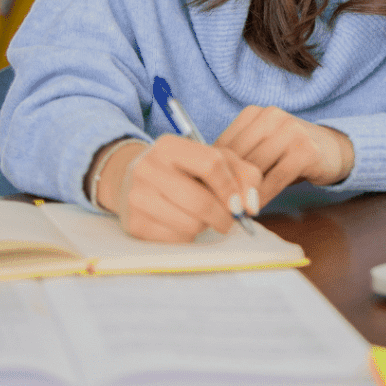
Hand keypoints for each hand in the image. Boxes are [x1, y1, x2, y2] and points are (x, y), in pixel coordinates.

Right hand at [92, 135, 261, 242]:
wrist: (134, 180)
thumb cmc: (185, 170)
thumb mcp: (215, 159)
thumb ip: (243, 175)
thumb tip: (251, 206)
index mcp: (169, 145)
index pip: (210, 164)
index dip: (231, 188)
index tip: (241, 204)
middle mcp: (148, 168)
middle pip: (201, 202)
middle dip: (224, 216)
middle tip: (230, 220)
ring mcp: (137, 197)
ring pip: (190, 224)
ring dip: (205, 226)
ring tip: (202, 216)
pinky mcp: (134, 224)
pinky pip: (175, 240)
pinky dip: (188, 236)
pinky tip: (184, 223)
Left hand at [216, 106, 354, 207]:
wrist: (333, 148)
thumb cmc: (288, 153)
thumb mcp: (261, 146)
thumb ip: (238, 157)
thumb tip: (202, 181)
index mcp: (254, 113)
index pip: (224, 144)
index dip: (212, 172)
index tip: (203, 194)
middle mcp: (272, 116)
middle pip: (239, 157)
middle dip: (227, 185)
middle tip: (215, 208)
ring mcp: (291, 131)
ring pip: (255, 168)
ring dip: (243, 193)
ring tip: (233, 211)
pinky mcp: (306, 150)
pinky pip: (275, 179)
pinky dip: (262, 196)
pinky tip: (255, 209)